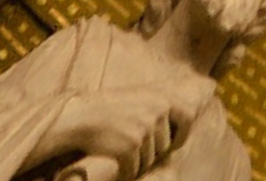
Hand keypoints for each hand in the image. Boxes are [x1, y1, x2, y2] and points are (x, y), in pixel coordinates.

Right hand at [35, 78, 213, 180]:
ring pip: (149, 159)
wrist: (79, 116)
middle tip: (129, 140)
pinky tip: (111, 153)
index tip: (172, 142)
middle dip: (150, 150)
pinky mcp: (131, 146)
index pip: (186, 115)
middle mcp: (154, 111)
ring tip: (116, 142)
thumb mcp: (136, 97)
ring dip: (135, 159)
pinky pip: (135, 168)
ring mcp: (143, 129)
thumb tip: (186, 115)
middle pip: (164, 144)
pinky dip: (124, 168)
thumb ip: (158, 105)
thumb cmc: (106, 108)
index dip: (181, 132)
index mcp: (156, 97)